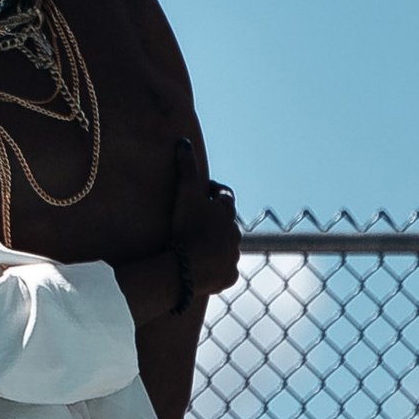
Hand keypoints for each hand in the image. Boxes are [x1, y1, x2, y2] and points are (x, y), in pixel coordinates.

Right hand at [173, 176, 240, 302]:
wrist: (189, 269)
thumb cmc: (187, 228)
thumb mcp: (185, 194)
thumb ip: (186, 167)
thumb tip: (184, 141)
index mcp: (226, 212)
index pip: (225, 197)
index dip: (214, 194)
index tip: (202, 194)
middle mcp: (235, 233)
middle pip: (227, 224)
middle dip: (215, 223)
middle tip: (196, 224)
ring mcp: (233, 256)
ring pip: (226, 248)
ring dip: (215, 247)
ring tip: (196, 250)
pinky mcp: (230, 277)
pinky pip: (224, 271)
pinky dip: (215, 269)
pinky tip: (200, 270)